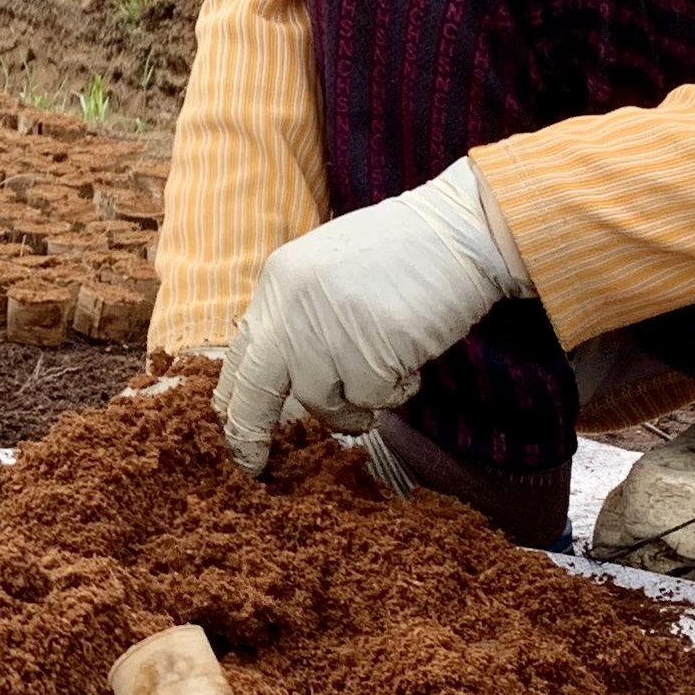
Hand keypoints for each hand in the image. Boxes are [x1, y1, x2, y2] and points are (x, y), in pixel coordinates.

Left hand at [213, 160, 529, 477]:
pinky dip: (396, 391)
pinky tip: (412, 360)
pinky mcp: (369, 353)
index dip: (236, 399)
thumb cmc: (403, 251)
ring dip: (354, 405)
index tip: (235, 429)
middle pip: (257, 390)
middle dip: (250, 433)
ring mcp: (328, 332)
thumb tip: (287, 375)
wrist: (459, 230)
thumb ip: (301, 315)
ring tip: (385, 376)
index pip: (241, 354)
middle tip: (253, 464)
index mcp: (278, 282)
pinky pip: (372, 400)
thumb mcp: (328, 270)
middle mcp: (292, 308)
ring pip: (321, 403)